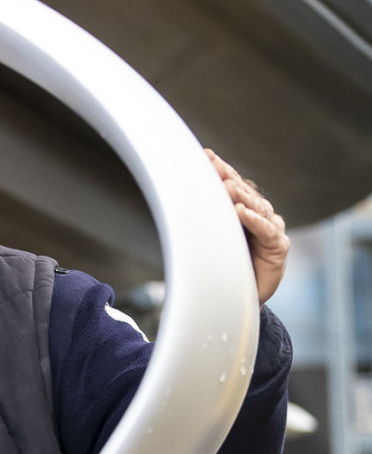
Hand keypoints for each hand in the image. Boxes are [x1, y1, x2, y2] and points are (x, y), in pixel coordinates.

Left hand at [205, 149, 288, 304]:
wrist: (242, 298)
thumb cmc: (227, 266)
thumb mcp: (211, 238)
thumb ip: (202, 219)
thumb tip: (175, 200)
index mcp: (244, 209)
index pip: (233, 184)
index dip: (221, 169)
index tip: (205, 155)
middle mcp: (260, 214)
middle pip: (243, 192)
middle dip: (227, 177)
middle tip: (212, 165)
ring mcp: (271, 228)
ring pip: (255, 207)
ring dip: (240, 196)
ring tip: (226, 187)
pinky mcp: (278, 246)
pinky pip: (266, 230)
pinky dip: (254, 221)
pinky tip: (241, 212)